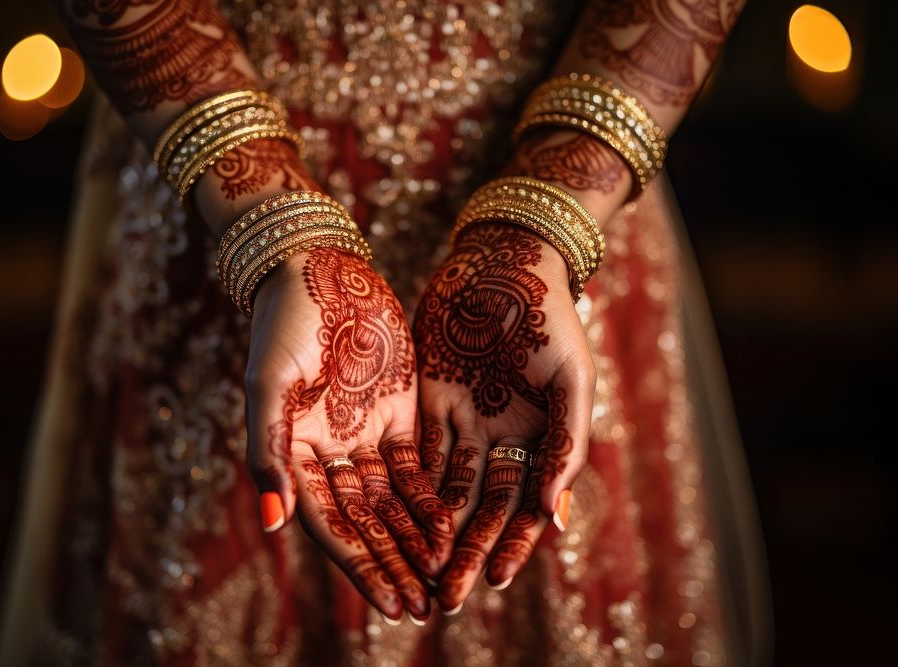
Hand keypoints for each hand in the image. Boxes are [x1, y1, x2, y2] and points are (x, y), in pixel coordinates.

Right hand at [245, 248, 453, 622]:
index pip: (331, 525)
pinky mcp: (399, 413)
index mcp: (294, 455)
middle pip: (366, 523)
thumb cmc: (282, 325)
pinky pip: (417, 467)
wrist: (319, 270)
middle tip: (424, 608)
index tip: (388, 605)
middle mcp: (331, 454)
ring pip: (395, 502)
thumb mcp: (268, 388)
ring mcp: (366, 435)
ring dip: (416, 542)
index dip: (360, 566)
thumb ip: (268, 453)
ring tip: (443, 580)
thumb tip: (273, 523)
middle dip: (394, 565)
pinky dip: (432, 498)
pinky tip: (452, 528)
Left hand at [413, 223, 593, 612]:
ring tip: (414, 571)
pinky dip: (407, 484)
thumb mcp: (572, 382)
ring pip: (444, 488)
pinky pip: (417, 449)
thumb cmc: (551, 318)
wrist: (505, 263)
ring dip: (431, 531)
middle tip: (444, 599)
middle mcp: (500, 439)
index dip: (510, 546)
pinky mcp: (429, 399)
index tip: (491, 582)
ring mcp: (464, 421)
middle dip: (463, 553)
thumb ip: (566, 447)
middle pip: (479, 509)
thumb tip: (556, 518)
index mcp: (540, 439)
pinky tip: (390, 517)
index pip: (523, 507)